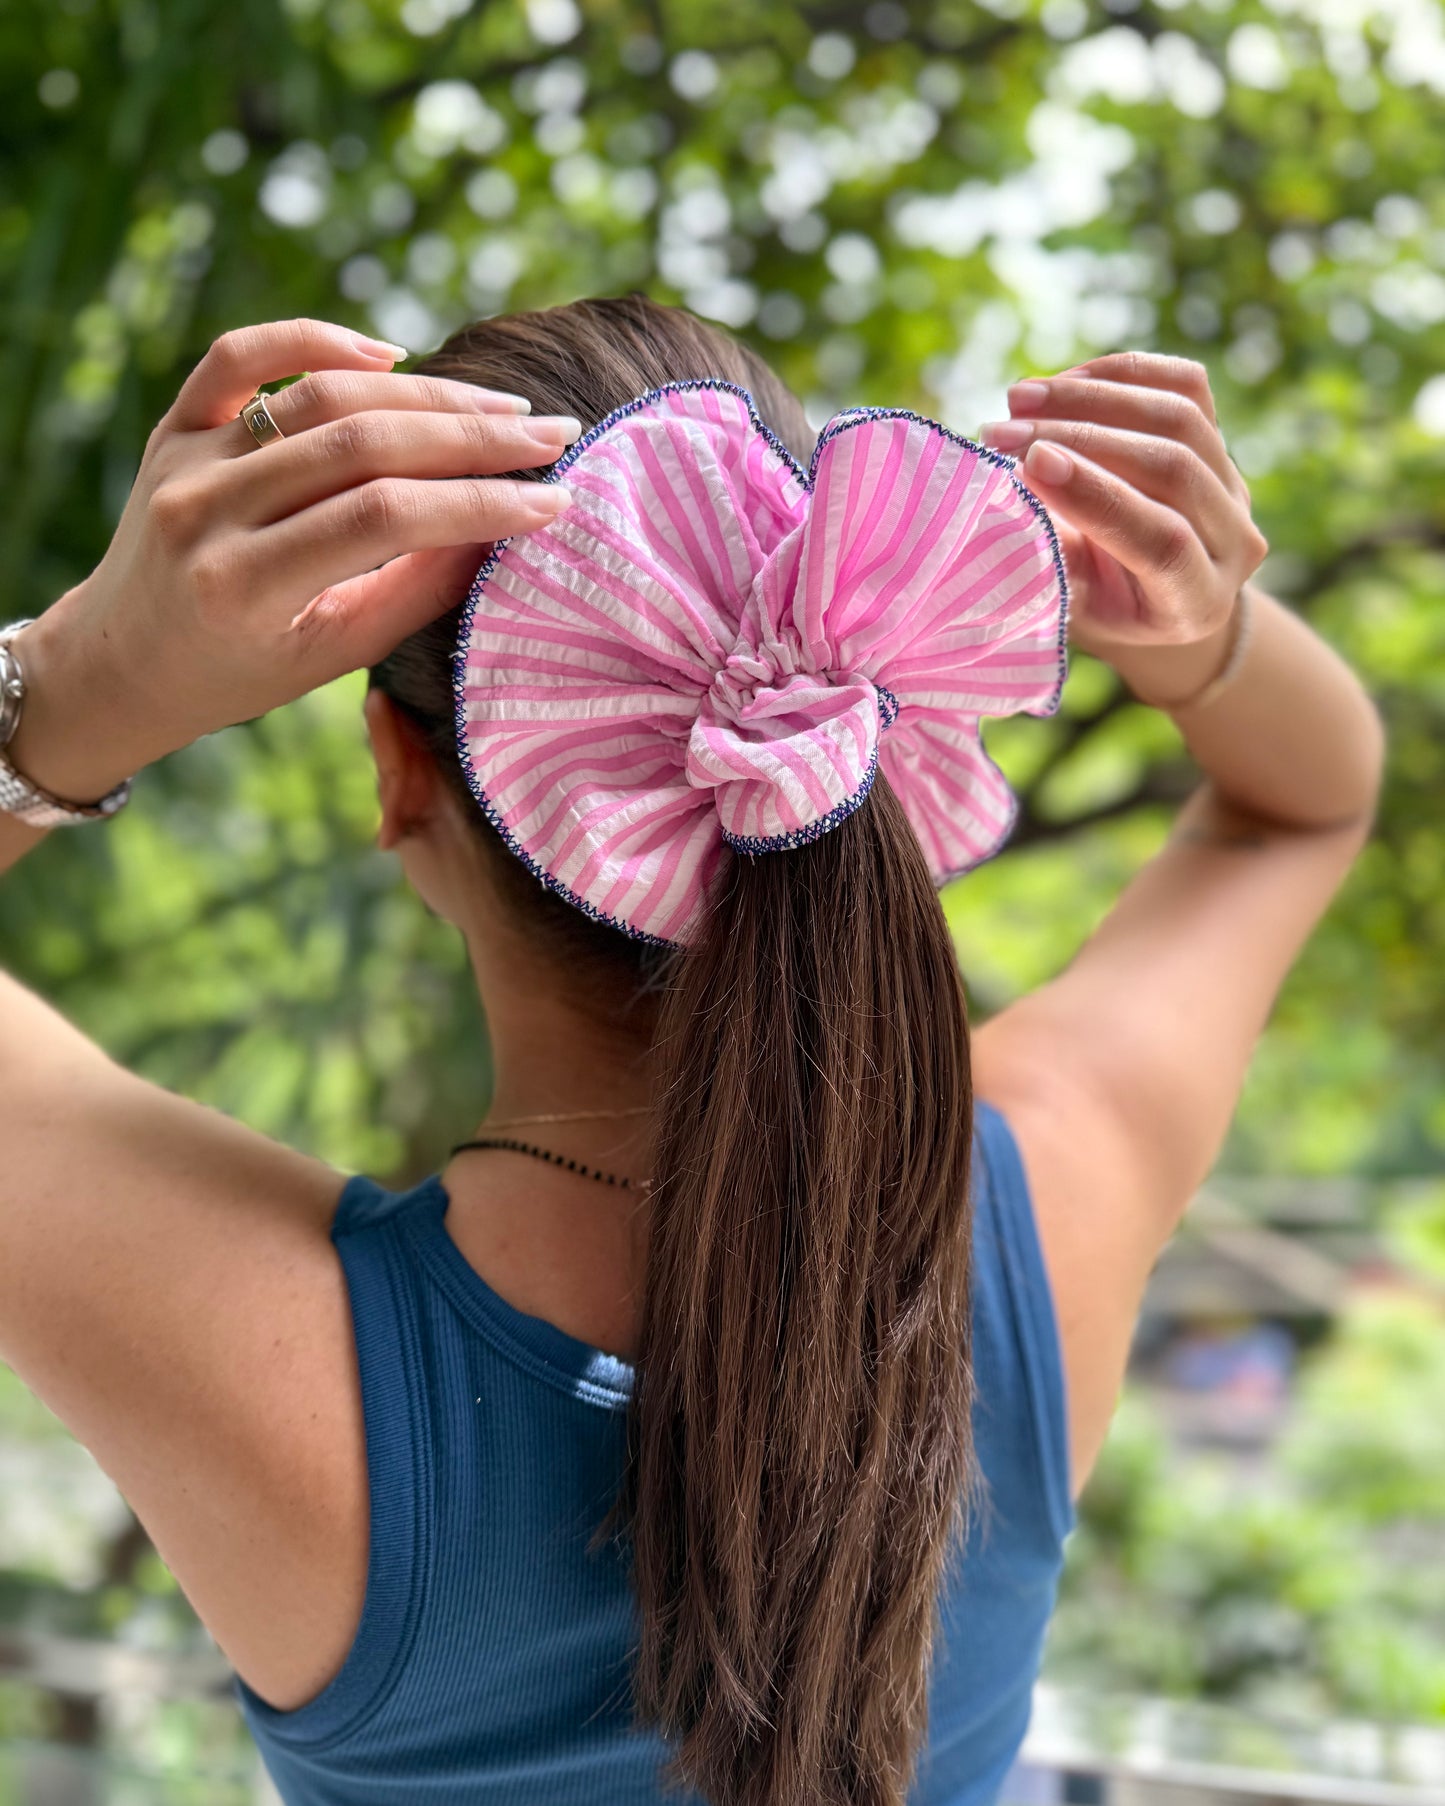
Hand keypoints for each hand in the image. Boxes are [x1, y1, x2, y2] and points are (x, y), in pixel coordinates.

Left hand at [11, 318, 578, 802]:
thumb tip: (504, 524)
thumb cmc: (241, 672)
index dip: (479, 502)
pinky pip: (244, 354)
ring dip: (424, 393)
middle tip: (552, 436)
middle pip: (362, 446)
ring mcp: (185, 459)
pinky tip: (389, 357)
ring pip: (321, 395)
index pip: (385, 518)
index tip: (554, 500)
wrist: (124, 659)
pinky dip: (319, 341)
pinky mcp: (175, 424)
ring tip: (498, 410)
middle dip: (471, 438)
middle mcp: (207, 512)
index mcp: (244, 587)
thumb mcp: (334, 657)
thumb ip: (417, 592)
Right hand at [978, 351, 1267, 661]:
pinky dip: (1118, 374)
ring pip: (1179, 417)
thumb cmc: (1098, 610)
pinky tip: (1062, 383)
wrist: (1148, 598)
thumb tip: (1011, 494)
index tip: (1030, 464)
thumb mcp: (1071, 607)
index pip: (1164, 542)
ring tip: (1018, 401)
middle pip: (1173, 466)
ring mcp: (1234, 485)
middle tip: (1003, 432)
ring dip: (1089, 399)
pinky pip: (1185, 384)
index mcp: (1197, 601)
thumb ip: (1055, 561)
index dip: (1097, 496)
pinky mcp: (1222, 438)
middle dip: (1079, 439)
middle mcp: (1233, 541)